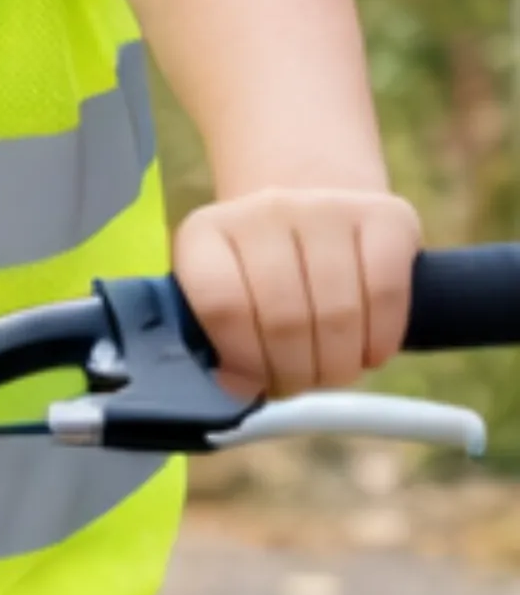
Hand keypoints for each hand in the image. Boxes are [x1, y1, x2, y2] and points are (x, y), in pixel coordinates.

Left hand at [176, 184, 420, 396]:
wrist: (317, 216)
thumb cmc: (265, 275)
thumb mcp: (228, 296)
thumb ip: (224, 339)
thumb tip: (237, 387)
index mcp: (207, 232)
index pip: (221, 305)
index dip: (244, 358)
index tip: (256, 383)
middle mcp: (265, 209)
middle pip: (284, 317)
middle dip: (297, 371)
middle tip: (302, 384)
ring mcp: (328, 207)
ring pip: (337, 311)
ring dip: (338, 364)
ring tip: (333, 374)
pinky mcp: (388, 215)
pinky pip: (386, 293)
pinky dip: (379, 339)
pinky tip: (369, 355)